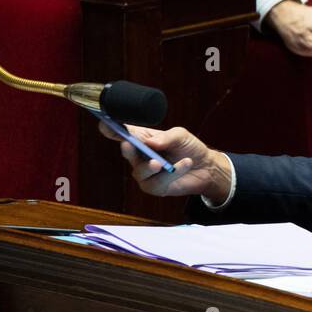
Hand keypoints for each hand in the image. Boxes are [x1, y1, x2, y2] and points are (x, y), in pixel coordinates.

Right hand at [97, 122, 231, 201]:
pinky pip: (157, 182)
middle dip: (127, 149)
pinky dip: (172, 172)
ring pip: (140, 171)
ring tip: (162, 163)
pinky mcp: (154, 187)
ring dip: (151, 166)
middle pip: (127, 152)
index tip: (105, 123)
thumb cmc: (189, 148)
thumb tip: (151, 143)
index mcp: (142, 139)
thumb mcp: (181, 135)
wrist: (206, 167)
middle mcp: (139, 156)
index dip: (111, 128)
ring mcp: (145, 173)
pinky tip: (185, 164)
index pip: (122, 133)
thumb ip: (167, 137)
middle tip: (128, 144)